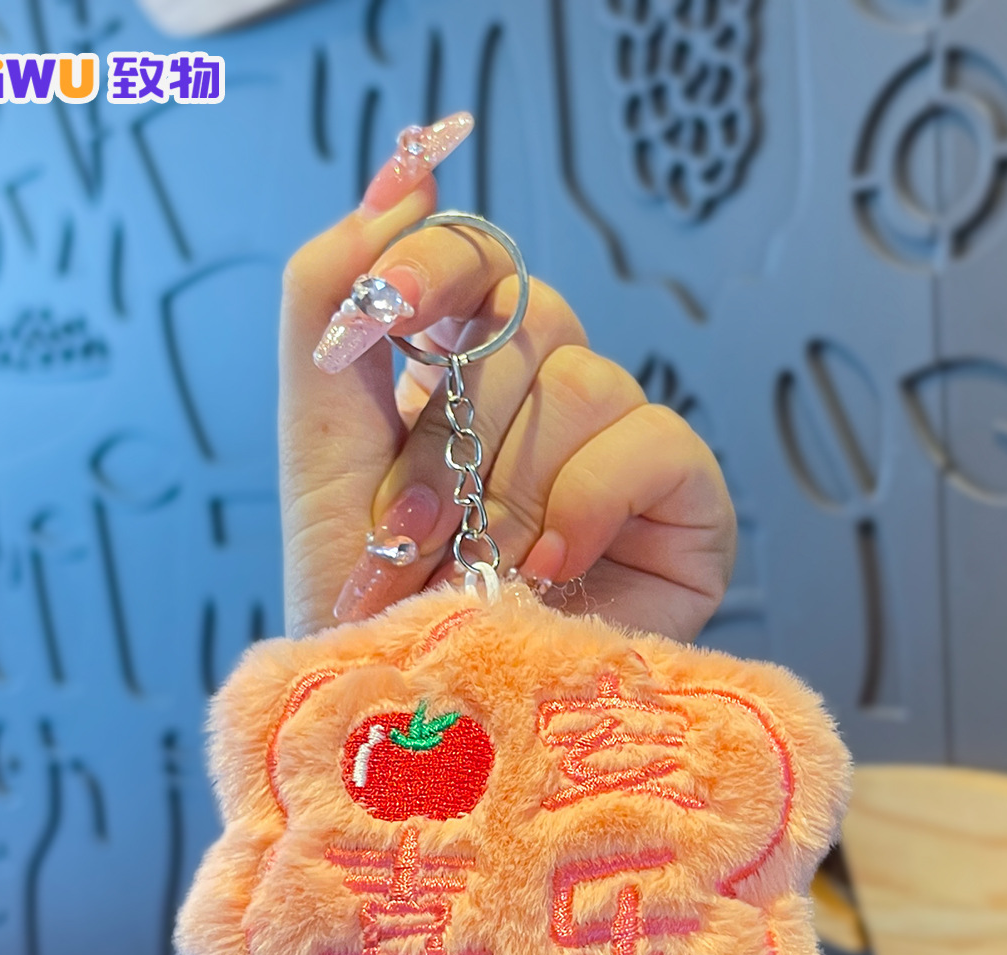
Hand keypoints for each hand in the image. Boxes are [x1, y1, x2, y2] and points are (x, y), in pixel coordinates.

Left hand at [279, 114, 735, 643]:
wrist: (425, 727)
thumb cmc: (370, 607)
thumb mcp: (321, 447)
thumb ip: (331, 303)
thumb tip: (399, 175)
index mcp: (464, 381)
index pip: (478, 259)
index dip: (439, 263)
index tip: (393, 318)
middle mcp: (546, 406)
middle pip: (529, 318)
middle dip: (456, 435)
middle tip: (424, 531)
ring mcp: (619, 454)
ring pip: (585, 377)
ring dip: (511, 486)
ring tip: (484, 570)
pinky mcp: (686, 509)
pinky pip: (655, 440)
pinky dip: (589, 501)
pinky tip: (553, 567)